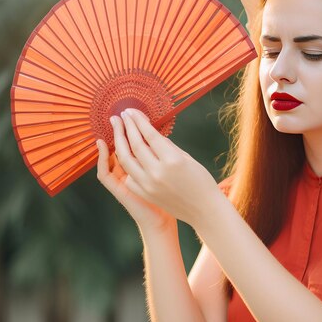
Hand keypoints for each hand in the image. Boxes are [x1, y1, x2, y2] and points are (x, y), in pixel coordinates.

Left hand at [109, 108, 223, 228]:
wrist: (204, 210)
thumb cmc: (201, 181)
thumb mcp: (187, 158)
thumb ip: (166, 146)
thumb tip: (150, 133)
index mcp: (172, 160)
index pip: (150, 135)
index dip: (139, 120)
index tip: (131, 111)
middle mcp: (158, 172)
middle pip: (135, 144)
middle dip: (127, 126)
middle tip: (122, 114)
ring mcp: (149, 185)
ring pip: (126, 160)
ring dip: (119, 142)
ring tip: (116, 128)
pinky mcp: (145, 194)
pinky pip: (129, 176)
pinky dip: (127, 164)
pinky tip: (126, 154)